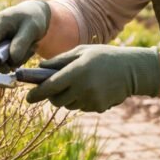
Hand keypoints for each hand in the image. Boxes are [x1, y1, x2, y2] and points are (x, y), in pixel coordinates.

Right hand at [0, 0, 50, 71]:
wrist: (32, 13)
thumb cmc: (33, 19)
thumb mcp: (33, 29)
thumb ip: (21, 44)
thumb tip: (11, 60)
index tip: (6, 70)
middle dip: (9, 60)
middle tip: (29, 52)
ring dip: (12, 59)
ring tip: (28, 48)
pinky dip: (11, 57)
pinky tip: (22, 49)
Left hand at [25, 45, 159, 112]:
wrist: (132, 70)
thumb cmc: (103, 56)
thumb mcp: (81, 51)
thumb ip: (60, 61)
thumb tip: (40, 69)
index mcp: (76, 71)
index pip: (50, 87)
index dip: (37, 93)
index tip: (28, 98)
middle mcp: (83, 88)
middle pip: (57, 100)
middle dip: (53, 95)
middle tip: (56, 86)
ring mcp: (91, 100)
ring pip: (69, 105)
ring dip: (68, 97)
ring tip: (79, 83)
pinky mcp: (99, 107)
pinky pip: (82, 107)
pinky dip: (82, 100)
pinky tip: (93, 88)